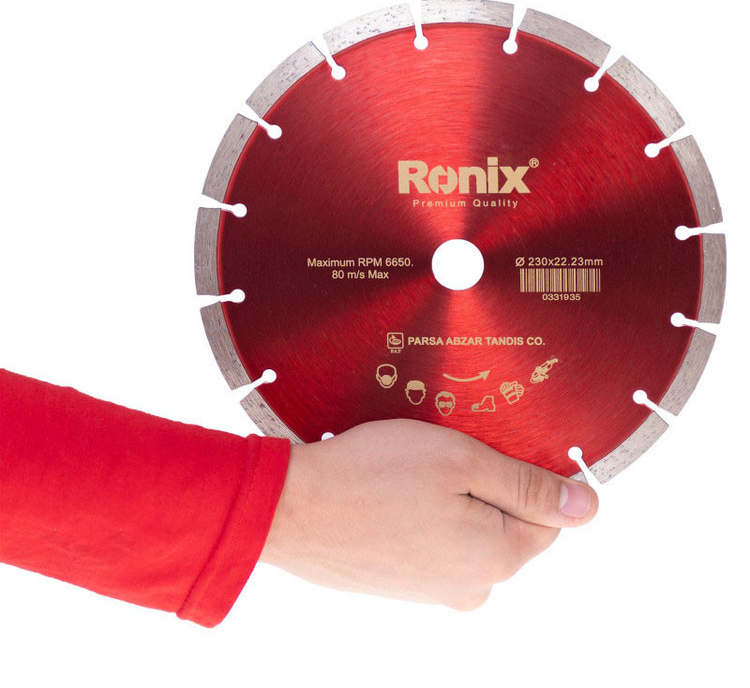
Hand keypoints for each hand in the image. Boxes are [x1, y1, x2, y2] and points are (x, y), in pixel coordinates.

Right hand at [261, 419, 597, 609]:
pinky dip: (423, 517)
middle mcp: (469, 586)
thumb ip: (528, 486)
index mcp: (496, 558)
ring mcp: (431, 591)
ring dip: (451, 501)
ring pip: (467, 533)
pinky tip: (392, 496)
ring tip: (410, 474)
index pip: (547, 518)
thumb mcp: (461, 461)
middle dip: (486, 487)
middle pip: (505, 526)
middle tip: (441, 455)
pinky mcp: (400, 585)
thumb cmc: (372, 475)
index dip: (526, 474)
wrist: (290, 508)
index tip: (488, 448)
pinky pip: (432, 544)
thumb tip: (586, 506)